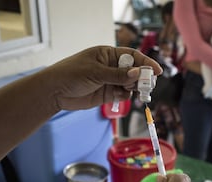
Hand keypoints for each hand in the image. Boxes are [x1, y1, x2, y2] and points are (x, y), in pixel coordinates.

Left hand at [41, 46, 162, 110]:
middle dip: (142, 78)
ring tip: (134, 92)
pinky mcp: (107, 94)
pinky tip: (122, 97)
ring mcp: (109, 81)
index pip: (132, 56)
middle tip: (148, 85)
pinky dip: (125, 97)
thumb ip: (118, 75)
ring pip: (129, 85)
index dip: (145, 63)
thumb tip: (137, 73)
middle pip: (133, 71)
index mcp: (107, 54)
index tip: (157, 71)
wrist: (54, 92)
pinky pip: (122, 95)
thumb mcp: (96, 72)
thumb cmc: (71, 74)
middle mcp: (111, 67)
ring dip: (134, 89)